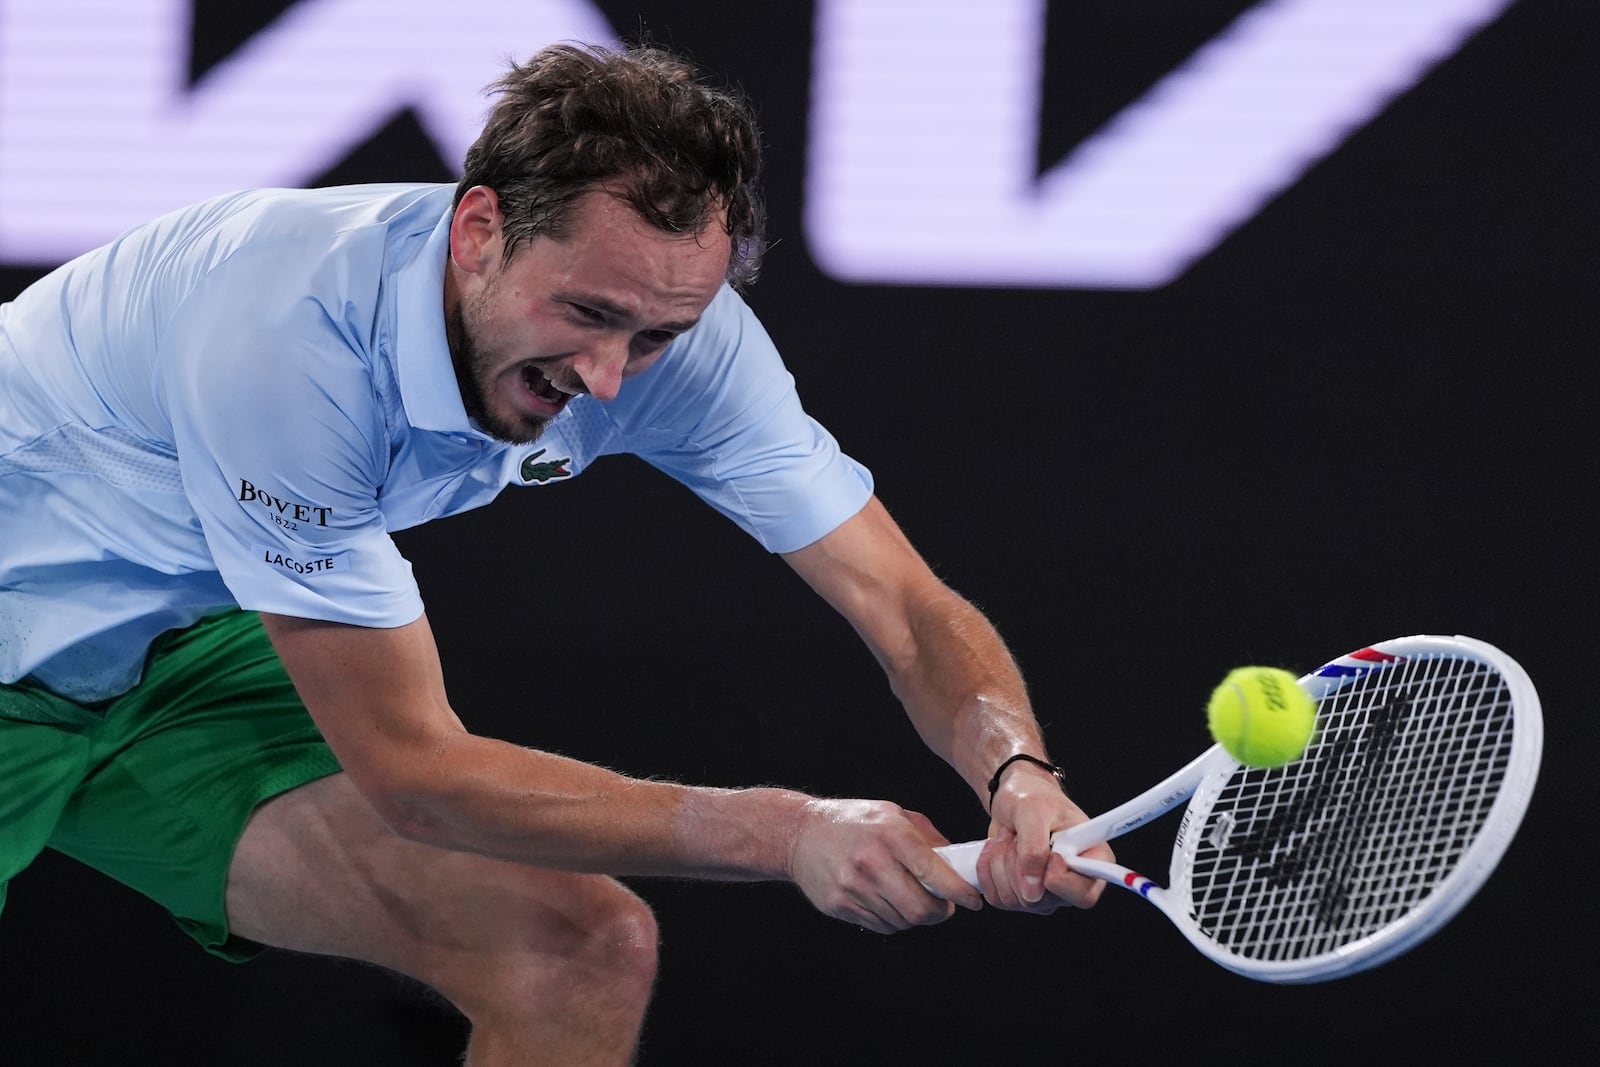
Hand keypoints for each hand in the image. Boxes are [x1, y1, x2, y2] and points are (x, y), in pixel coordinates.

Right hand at [786, 798, 983, 932]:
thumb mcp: (893, 814)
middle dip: (940, 913)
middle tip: (944, 906)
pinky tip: (887, 901)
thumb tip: (958, 864)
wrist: (801, 833)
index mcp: (891, 834)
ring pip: (902, 921)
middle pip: (920, 909)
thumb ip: (928, 838)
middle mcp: (872, 861)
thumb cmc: (854, 821)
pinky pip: (881, 926)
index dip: (960, 892)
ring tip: (910, 898)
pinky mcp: (839, 905)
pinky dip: (893, 920)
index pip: (935, 872)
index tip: (973, 900)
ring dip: (915, 917)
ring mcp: (853, 886)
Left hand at [977, 762, 1111, 911]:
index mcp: (1092, 860)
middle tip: (1020, 834)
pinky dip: (988, 870)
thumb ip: (1034, 850)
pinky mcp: (1021, 896)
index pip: (1084, 894)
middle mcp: (1072, 883)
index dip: (1060, 881)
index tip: (1049, 855)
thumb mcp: (1034, 811)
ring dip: (1002, 863)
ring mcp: (1047, 894)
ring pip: (1015, 899)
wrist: (1013, 798)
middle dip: (1019, 864)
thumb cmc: (1033, 796)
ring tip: (1010, 837)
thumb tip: (1032, 893)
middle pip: (1042, 900)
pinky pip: (997, 898)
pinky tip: (996, 849)